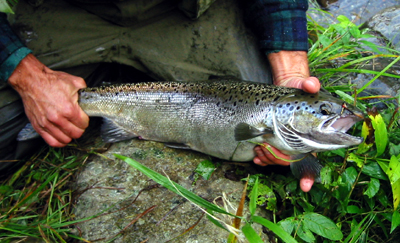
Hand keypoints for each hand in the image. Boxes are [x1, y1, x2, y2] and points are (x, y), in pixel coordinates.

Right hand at [8, 54, 88, 146]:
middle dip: (80, 129)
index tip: (83, 118)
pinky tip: (62, 138)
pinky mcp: (39, 126)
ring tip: (70, 130)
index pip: (83, 124)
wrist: (31, 81)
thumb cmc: (51, 81)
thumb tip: (90, 96)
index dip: (85, 121)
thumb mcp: (74, 82)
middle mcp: (58, 119)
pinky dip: (59, 142)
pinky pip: (51, 141)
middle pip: (76, 133)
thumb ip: (85, 91)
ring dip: (70, 136)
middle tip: (78, 124)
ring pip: (65, 139)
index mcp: (69, 109)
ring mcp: (47, 124)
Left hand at [253, 50, 320, 191]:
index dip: (310, 176)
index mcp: (311, 137)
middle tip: (264, 147)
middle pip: (288, 163)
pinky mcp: (276, 142)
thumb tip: (311, 84)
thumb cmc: (300, 91)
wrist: (289, 90)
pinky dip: (261, 159)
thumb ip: (311, 85)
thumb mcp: (305, 85)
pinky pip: (269, 158)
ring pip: (277, 162)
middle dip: (275, 159)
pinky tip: (256, 155)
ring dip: (266, 157)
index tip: (306, 187)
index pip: (313, 161)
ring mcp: (287, 145)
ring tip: (258, 147)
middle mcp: (301, 144)